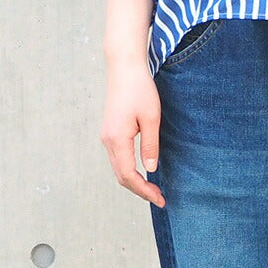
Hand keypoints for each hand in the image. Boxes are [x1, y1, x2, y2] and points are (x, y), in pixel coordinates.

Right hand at [99, 59, 165, 206]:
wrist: (124, 68)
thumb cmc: (140, 89)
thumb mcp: (152, 118)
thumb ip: (151, 145)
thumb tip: (150, 168)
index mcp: (117, 139)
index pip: (130, 175)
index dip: (145, 191)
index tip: (160, 199)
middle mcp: (108, 141)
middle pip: (122, 177)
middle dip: (140, 191)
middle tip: (160, 199)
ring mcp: (106, 137)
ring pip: (118, 169)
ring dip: (135, 182)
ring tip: (153, 190)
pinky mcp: (109, 133)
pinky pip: (118, 159)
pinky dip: (130, 171)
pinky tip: (143, 174)